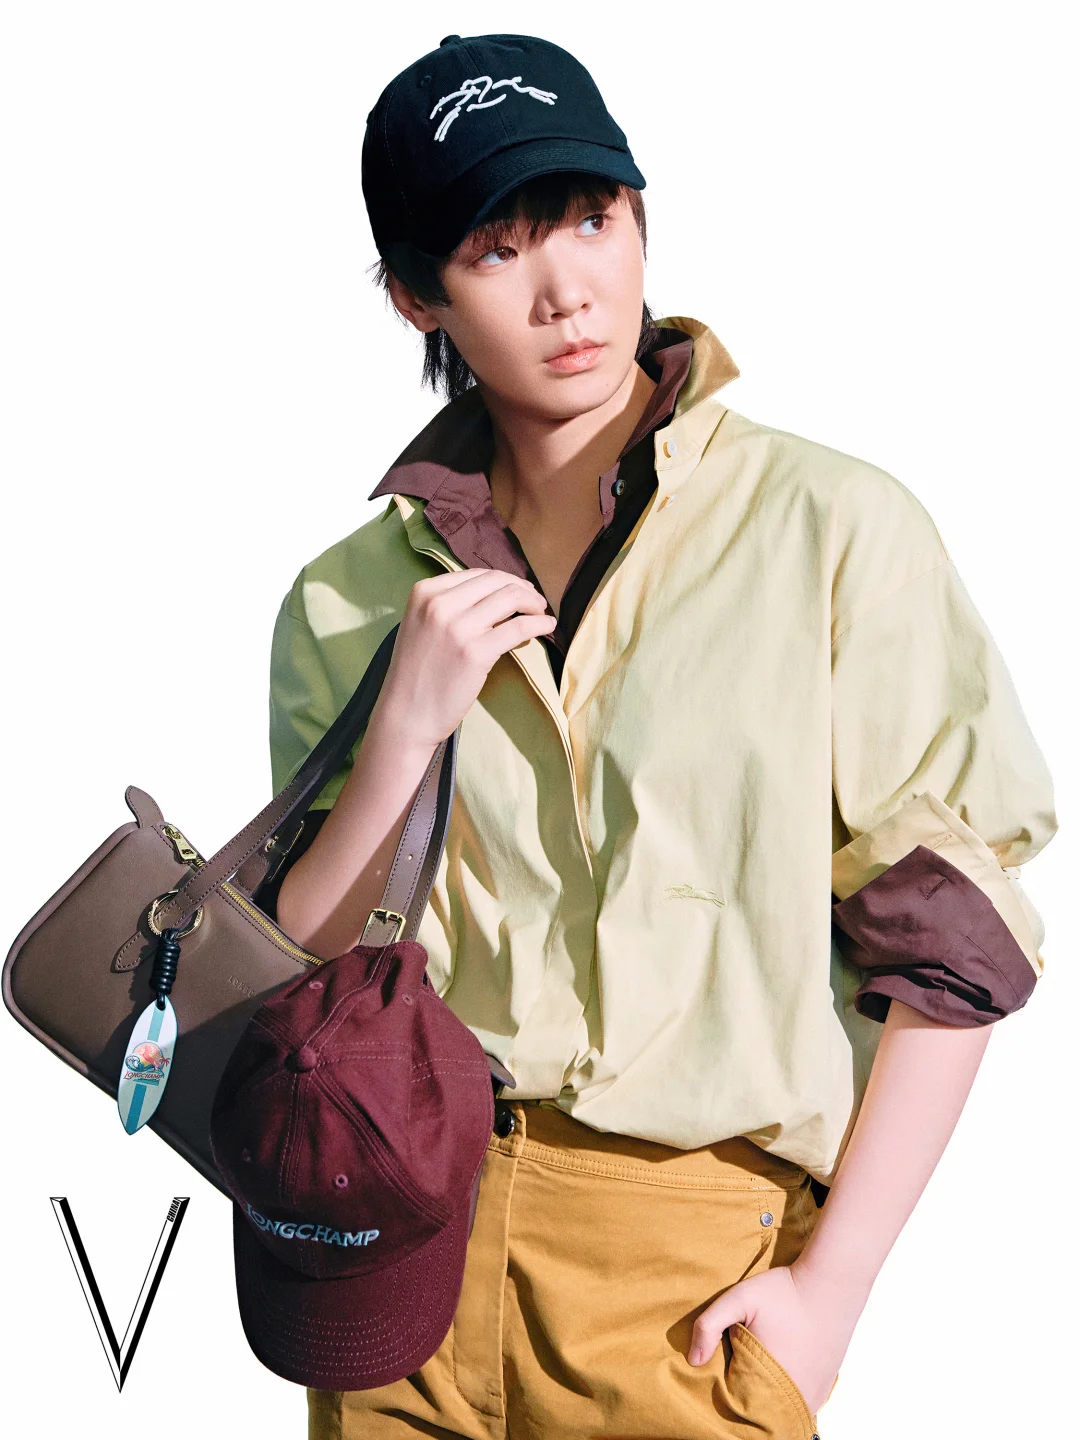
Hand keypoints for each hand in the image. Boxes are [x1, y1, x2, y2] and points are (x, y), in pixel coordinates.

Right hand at [373, 568, 556, 748]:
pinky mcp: (476, 652)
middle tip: (536, 603)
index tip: (519, 591)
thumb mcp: (423, 625)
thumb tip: (498, 595)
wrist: (406, 714)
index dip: (504, 580)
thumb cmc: (416, 674)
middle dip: (523, 589)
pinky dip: (539, 624)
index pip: (477, 574)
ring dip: (534, 603)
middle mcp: (439, 603)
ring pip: (511, 598)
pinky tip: (547, 627)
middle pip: (497, 581)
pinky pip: (520, 627)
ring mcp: (458, 627)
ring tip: (541, 614)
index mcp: (424, 592)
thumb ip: (450, 606)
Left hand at [688, 1262, 866, 1415]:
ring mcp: (812, 1397)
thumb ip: (710, 1325)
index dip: (724, 1395)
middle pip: (759, 1416)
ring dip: (766, 1403)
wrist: (831, 1285)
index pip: (736, 1408)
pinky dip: (784, 1399)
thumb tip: (694, 1361)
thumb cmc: (784, 1292)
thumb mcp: (739, 1298)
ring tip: (754, 1377)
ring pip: (780, 1415)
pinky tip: (775, 1378)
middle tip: (737, 1374)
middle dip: (745, 1402)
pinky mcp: (824, 1390)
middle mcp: (793, 1398)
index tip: (720, 1377)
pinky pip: (798, 1408)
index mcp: (767, 1382)